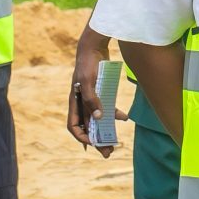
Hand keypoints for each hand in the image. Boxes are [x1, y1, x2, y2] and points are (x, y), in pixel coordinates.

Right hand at [69, 27, 115, 156]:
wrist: (95, 46)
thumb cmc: (88, 63)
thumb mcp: (88, 81)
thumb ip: (92, 100)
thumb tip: (98, 118)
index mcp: (75, 102)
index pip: (74, 126)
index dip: (82, 137)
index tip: (93, 144)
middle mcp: (81, 103)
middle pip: (88, 127)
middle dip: (97, 141)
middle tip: (108, 152)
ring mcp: (91, 98)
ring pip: (98, 120)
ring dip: (106, 132)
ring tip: (116, 143)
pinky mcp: (101, 93)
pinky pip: (107, 108)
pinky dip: (114, 114)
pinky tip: (124, 117)